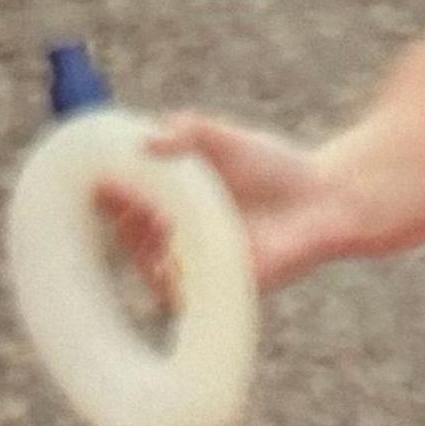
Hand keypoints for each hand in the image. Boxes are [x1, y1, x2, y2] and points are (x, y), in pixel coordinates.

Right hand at [94, 113, 339, 308]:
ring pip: (148, 267)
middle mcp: (180, 234)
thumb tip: (147, 140)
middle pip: (128, 236)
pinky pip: (178, 294)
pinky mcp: (219, 287)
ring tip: (162, 219)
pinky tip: (175, 254)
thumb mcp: (225, 140)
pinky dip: (170, 277)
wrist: (324, 199)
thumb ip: (188, 131)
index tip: (100, 178)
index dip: (106, 193)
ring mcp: (198, 263)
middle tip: (130, 197)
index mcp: (176, 199)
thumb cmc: (276, 166)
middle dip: (123, 218)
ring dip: (144, 246)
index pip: (123, 201)